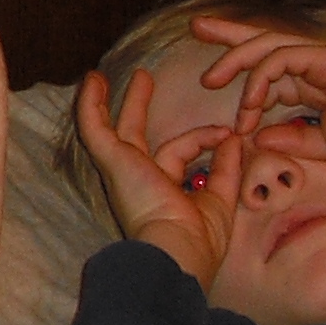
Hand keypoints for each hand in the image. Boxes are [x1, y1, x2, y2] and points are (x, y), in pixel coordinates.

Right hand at [71, 69, 234, 290]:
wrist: (175, 251)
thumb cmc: (198, 239)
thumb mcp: (220, 200)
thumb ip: (226, 170)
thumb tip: (234, 140)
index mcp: (161, 193)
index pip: (179, 154)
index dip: (204, 139)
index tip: (228, 133)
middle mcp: (138, 180)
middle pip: (138, 135)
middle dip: (141, 107)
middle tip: (144, 78)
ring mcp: (123, 170)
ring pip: (114, 128)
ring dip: (113, 99)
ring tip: (106, 73)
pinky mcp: (113, 161)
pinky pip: (95, 128)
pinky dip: (91, 105)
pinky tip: (92, 80)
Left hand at [191, 18, 325, 166]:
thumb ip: (295, 139)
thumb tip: (260, 137)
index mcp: (316, 85)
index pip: (270, 71)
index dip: (243, 73)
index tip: (214, 82)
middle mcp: (315, 66)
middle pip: (263, 43)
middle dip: (229, 34)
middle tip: (196, 27)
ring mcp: (320, 59)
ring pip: (266, 45)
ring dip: (234, 59)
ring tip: (209, 80)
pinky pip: (281, 59)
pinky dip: (260, 79)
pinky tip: (251, 105)